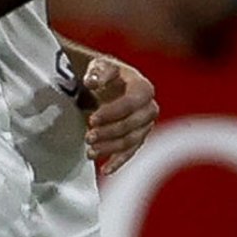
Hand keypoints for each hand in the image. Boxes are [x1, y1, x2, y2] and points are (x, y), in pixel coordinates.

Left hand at [74, 50, 159, 176]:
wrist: (107, 85)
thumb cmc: (103, 74)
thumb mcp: (100, 66)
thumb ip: (98, 72)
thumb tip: (91, 81)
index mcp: (143, 88)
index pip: (131, 103)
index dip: (112, 113)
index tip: (92, 120)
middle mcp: (149, 108)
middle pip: (131, 125)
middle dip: (109, 133)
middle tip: (88, 137)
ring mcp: (145, 125)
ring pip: (130, 141)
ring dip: (110, 148)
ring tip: (89, 151)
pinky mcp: (138, 138)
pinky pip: (130, 153)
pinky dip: (118, 162)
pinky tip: (105, 170)